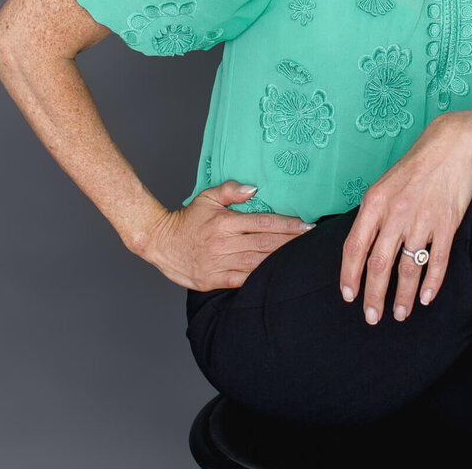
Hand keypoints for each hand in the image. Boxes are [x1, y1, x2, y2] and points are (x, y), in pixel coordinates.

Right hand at [137, 180, 313, 290]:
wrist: (160, 242)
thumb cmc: (187, 219)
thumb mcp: (207, 197)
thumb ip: (231, 190)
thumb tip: (254, 188)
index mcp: (225, 222)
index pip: (263, 222)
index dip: (287, 225)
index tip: (306, 225)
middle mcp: (224, 243)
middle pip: (265, 244)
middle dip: (290, 243)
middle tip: (311, 242)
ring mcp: (218, 263)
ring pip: (256, 263)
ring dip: (280, 261)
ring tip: (300, 258)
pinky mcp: (213, 280)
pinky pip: (241, 281)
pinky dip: (259, 280)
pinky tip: (276, 278)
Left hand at [339, 113, 471, 323]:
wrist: (451, 143)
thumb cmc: (415, 166)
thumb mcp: (384, 185)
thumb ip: (373, 215)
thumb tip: (361, 247)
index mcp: (374, 203)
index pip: (354, 247)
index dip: (349, 276)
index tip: (348, 296)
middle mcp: (395, 213)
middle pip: (378, 265)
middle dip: (373, 296)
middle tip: (372, 318)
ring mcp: (422, 219)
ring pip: (408, 268)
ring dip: (403, 296)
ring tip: (401, 313)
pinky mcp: (447, 223)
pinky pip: (437, 261)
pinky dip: (431, 284)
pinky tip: (426, 298)